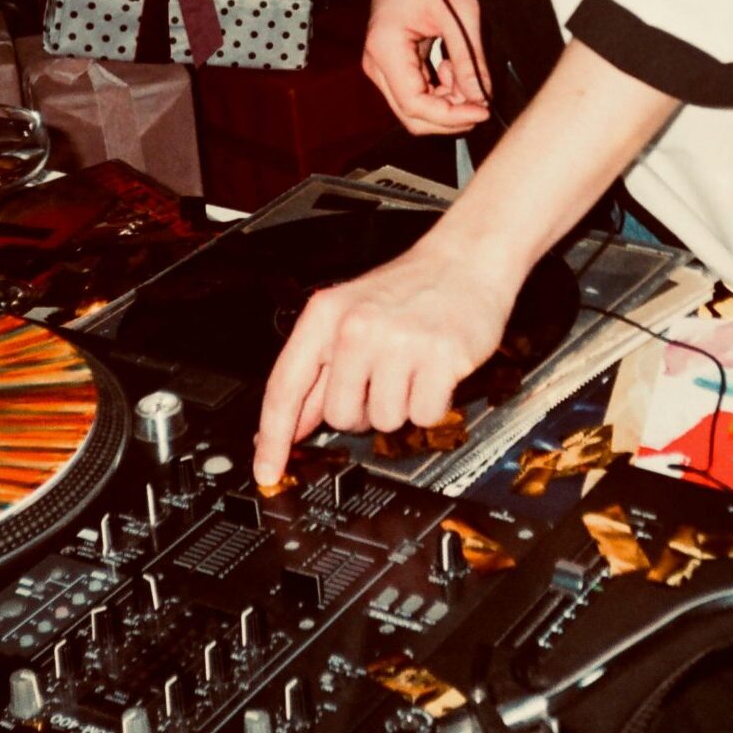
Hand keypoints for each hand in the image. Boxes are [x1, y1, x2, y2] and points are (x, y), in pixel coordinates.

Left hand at [253, 236, 519, 483]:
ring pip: (383, 421)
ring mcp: (398, 343)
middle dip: (361, 409)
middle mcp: (356, 328)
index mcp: (325, 316)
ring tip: (410, 367)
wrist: (465, 260)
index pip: (286, 387)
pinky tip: (434, 371)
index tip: (267, 471)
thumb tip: (295, 423)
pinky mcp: (440, 358)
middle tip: (381, 378)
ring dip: (399, 405)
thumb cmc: (408, 289)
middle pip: (339, 416)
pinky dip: (431, 403)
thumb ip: (318, 369)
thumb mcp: (348, 314)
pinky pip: (424, 416)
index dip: (273, 437)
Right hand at [362, 0, 489, 136]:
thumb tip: (481, 99)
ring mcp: (381, 62)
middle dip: (449, 115)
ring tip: (465, 72)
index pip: (416, 107)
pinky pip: (414, 90)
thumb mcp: (460, 14)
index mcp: (386, 50)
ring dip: (445, 101)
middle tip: (481, 101)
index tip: (483, 110)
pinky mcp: (392, 59)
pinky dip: (438, 88)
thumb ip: (470, 61)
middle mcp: (376, 62)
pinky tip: (452, 66)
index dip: (452, 116)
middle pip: (412, 115)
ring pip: (414, 106)